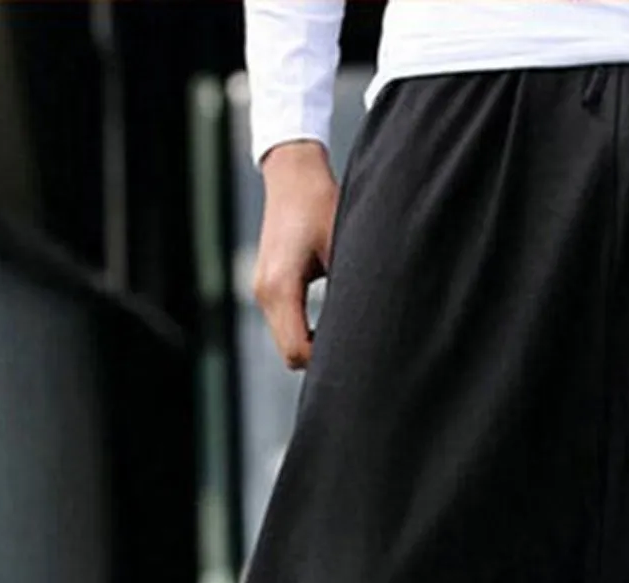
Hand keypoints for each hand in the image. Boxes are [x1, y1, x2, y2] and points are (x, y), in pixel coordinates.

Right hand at [254, 140, 339, 370]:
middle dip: (318, 358)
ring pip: (284, 341)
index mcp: (281, 286)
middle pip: (288, 353)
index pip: (297, 350)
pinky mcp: (265, 286)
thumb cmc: (321, 204)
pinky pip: (282, 324)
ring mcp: (261, 290)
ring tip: (343, 336)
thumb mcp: (342, 248)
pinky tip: (327, 324)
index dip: (325, 362)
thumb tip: (367, 329)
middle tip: (354, 352)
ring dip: (310, 344)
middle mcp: (264, 292)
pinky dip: (302, 330)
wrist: (293, 175)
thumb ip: (349, 292)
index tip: (354, 357)